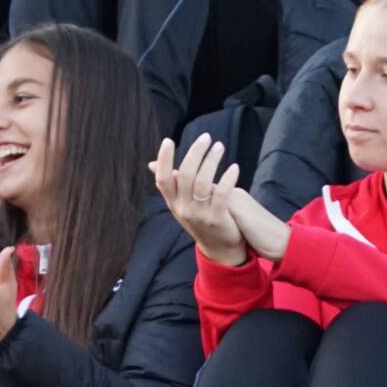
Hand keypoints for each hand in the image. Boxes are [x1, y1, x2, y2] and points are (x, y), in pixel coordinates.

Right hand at [152, 136, 247, 266]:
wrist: (220, 249)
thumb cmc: (201, 220)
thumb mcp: (182, 203)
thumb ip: (172, 183)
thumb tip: (152, 164)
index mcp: (173, 202)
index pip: (163, 179)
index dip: (163, 159)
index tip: (169, 140)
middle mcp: (183, 208)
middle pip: (184, 175)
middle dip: (195, 152)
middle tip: (206, 137)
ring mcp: (199, 215)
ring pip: (202, 182)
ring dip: (211, 161)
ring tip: (219, 146)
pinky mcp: (217, 220)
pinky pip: (221, 195)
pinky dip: (228, 179)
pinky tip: (234, 167)